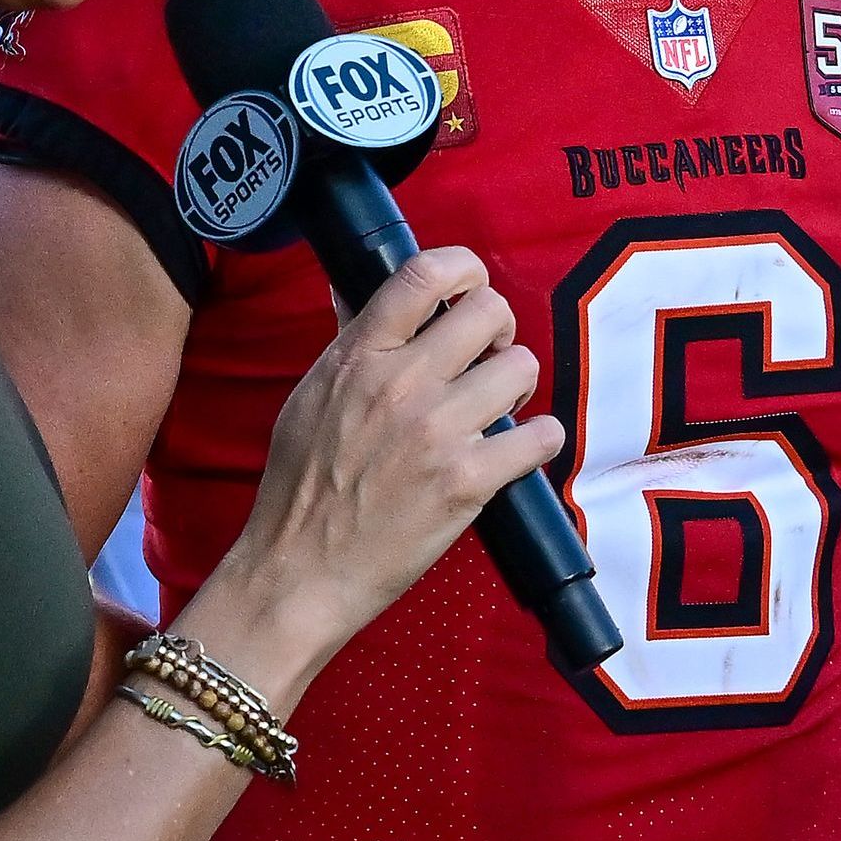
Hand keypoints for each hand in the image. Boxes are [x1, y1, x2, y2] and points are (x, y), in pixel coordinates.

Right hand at [201, 245, 559, 691]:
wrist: (299, 571)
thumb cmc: (300, 490)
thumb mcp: (309, 398)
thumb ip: (346, 344)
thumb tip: (358, 293)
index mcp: (358, 357)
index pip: (424, 274)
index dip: (465, 268)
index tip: (471, 288)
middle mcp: (400, 383)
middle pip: (489, 311)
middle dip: (499, 331)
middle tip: (489, 359)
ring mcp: (437, 432)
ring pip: (522, 367)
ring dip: (520, 386)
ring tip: (501, 409)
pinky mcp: (467, 482)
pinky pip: (541, 436)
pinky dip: (540, 441)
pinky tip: (520, 450)